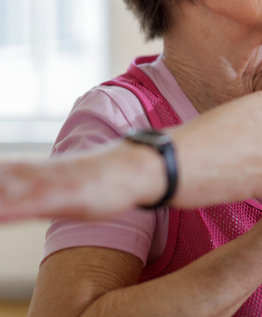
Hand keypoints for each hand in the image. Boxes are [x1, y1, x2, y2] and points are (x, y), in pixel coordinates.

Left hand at [0, 141, 165, 221]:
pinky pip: (32, 204)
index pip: (0, 172)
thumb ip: (44, 186)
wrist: (134, 168)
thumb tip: (31, 191)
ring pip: (8, 191)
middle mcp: (39, 174)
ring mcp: (52, 184)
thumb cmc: (103, 179)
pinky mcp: (66, 196)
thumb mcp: (69, 182)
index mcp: (39, 170)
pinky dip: (9, 208)